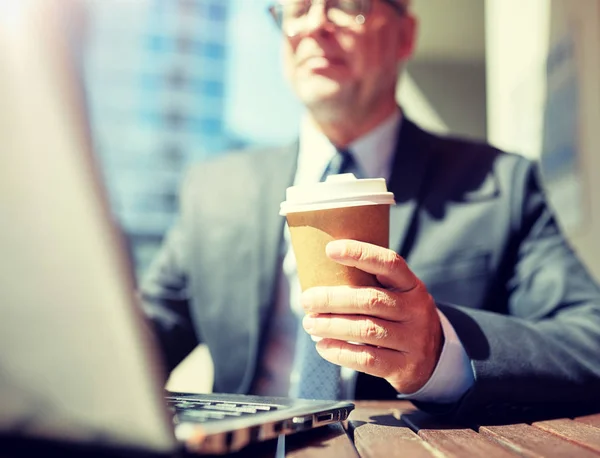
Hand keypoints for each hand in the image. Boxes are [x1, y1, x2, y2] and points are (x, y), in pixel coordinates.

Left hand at [301, 239, 442, 393]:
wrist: (434, 359)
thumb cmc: (400, 318)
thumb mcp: (398, 296)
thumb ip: (370, 285)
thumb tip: (318, 275)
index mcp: (412, 286)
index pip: (389, 263)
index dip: (360, 254)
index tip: (330, 249)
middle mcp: (416, 310)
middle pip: (370, 300)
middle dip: (333, 299)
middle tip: (306, 300)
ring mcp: (413, 340)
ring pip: (366, 330)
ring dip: (332, 326)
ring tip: (310, 324)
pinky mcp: (404, 367)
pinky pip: (367, 359)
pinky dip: (340, 352)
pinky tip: (323, 347)